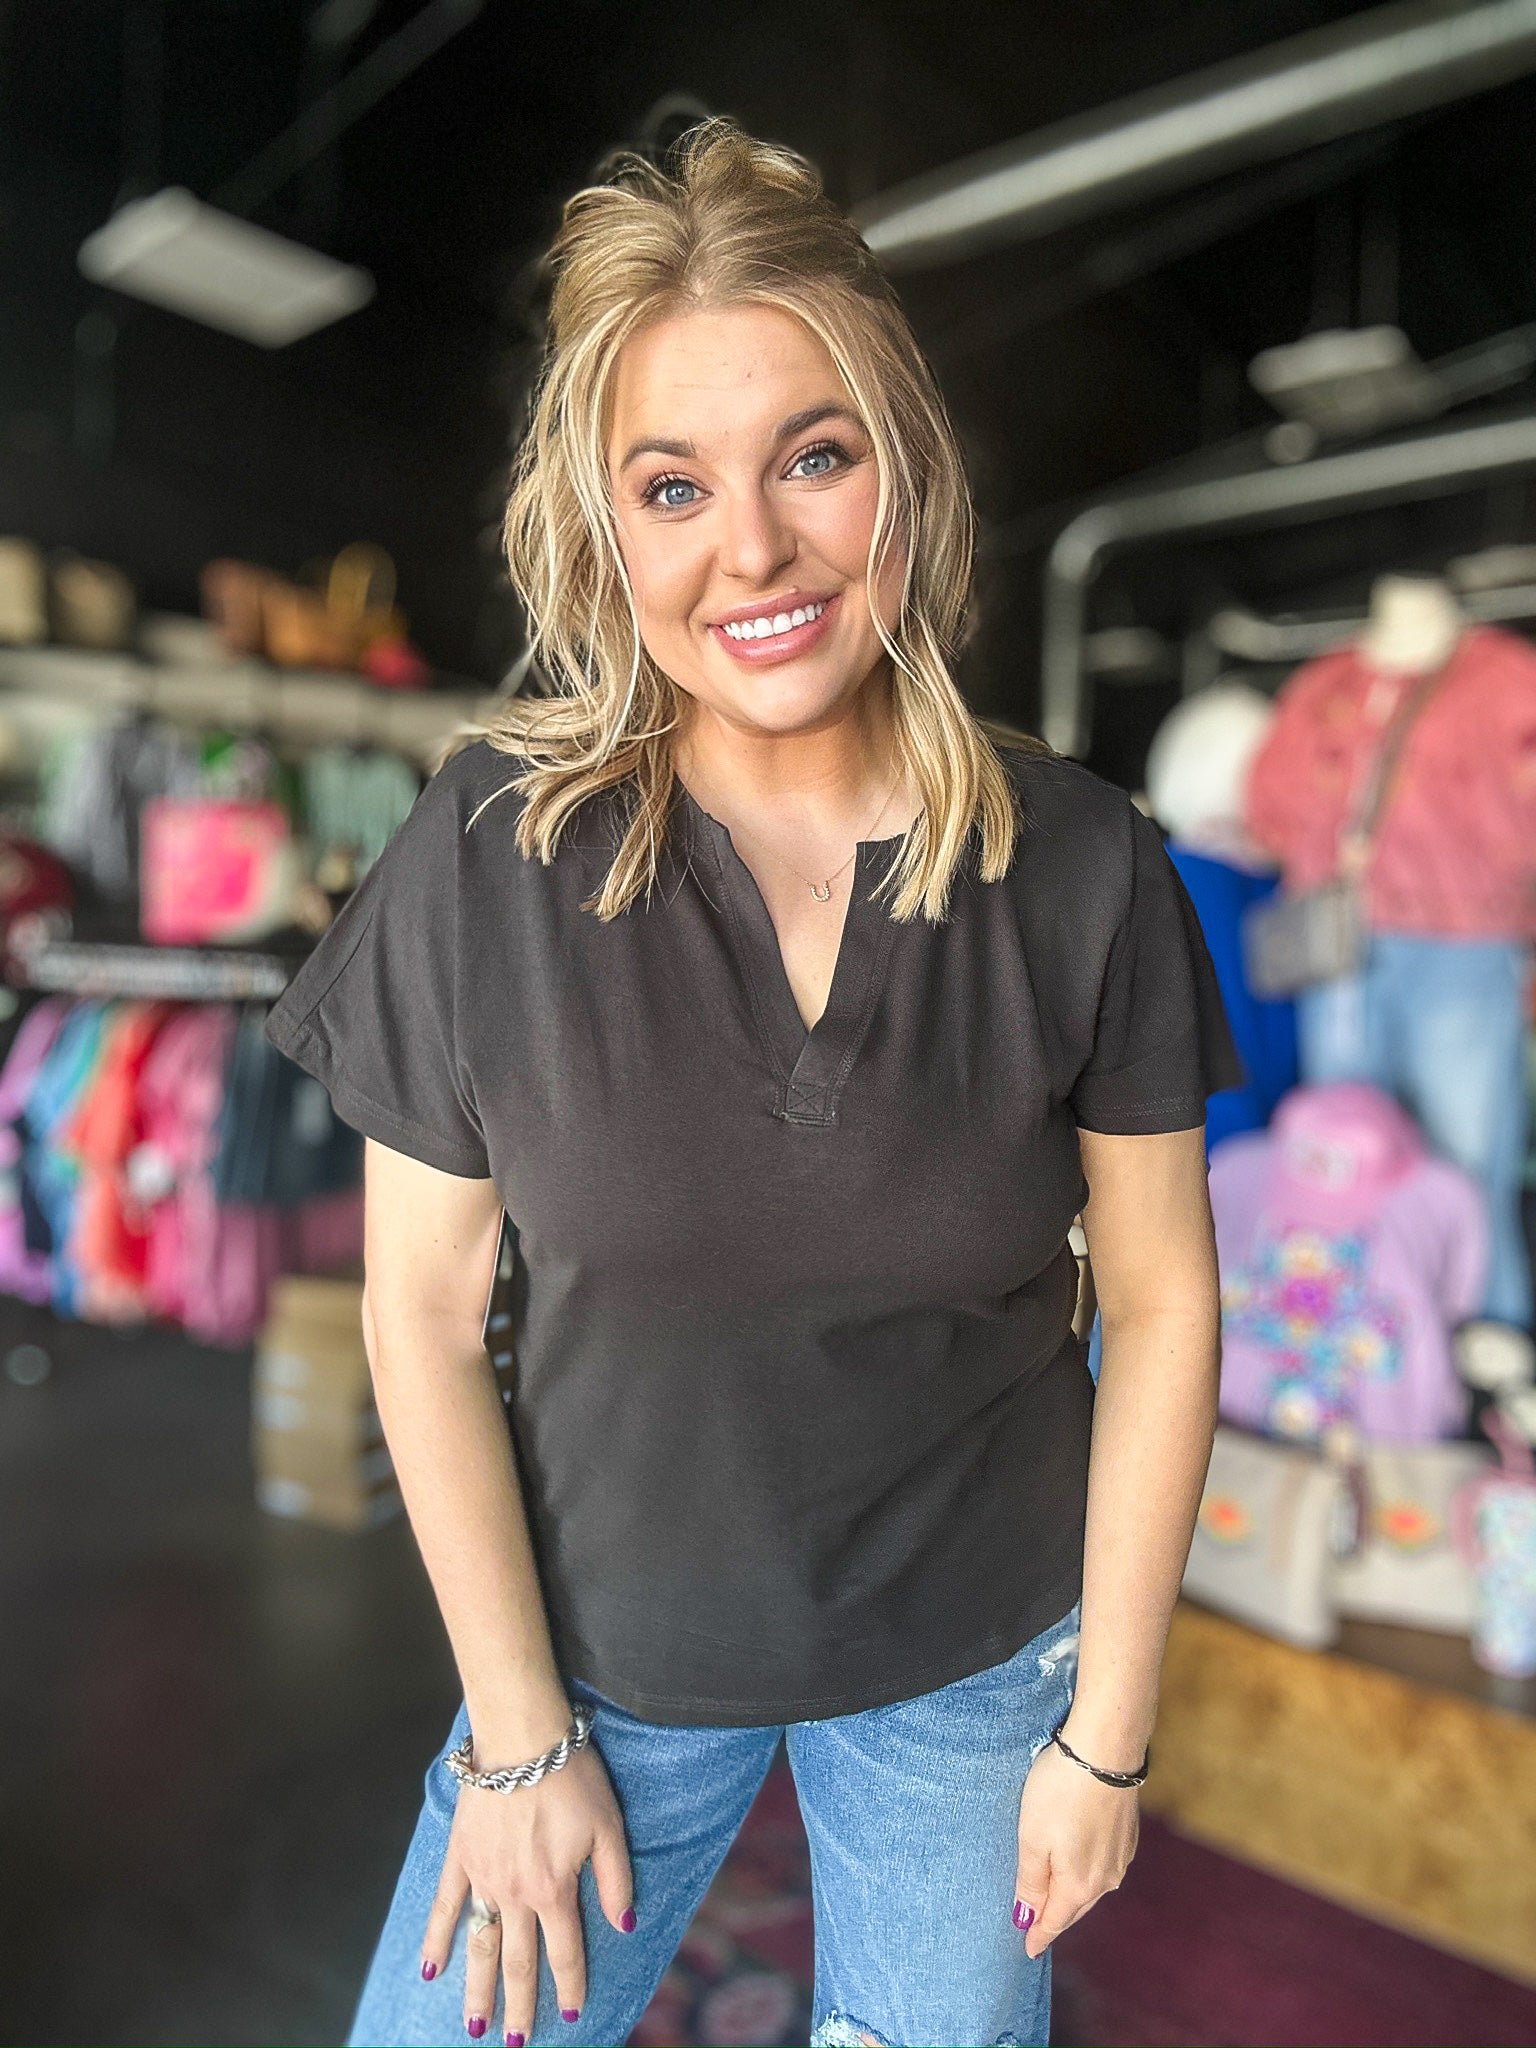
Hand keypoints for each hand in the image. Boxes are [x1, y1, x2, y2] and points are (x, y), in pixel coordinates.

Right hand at [421, 1741, 634, 2041]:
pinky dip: (437, 1939)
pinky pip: (444, 1906)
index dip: (571, 1986)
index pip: (565, 1951)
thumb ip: (616, 1879)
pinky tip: (431, 1969)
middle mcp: (516, 1893)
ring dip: (478, 1989)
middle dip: (520, 2006)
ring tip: (477, 2025)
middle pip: (518, 1962)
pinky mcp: (460, 1856)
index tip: (572, 2015)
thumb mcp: (609, 1825)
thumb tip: (624, 1925)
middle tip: (517, 2042)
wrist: (522, 1736)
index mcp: (554, 1889)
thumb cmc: (572, 1775)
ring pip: (480, 1945)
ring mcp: (483, 1877)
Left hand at [1012, 1737, 1139, 1960]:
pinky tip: (1079, 1866)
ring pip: (1090, 1888)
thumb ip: (1029, 1881)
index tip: (1027, 1950)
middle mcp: (1105, 1879)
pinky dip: (1087, 1873)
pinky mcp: (1127, 1835)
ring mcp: (1120, 1857)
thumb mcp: (1031, 1837)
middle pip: (1073, 1908)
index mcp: (1078, 1885)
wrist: (1105, 1751)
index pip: (1054, 1921)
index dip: (1038, 1935)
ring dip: (1072, 1896)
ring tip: (1055, 1900)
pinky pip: (1102, 1867)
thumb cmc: (1061, 1791)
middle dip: (1055, 1919)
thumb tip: (1025, 1918)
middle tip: (1037, 1929)